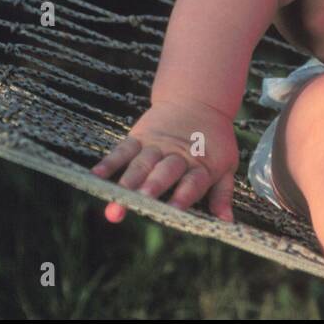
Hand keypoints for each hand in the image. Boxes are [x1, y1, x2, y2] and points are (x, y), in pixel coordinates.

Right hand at [90, 98, 239, 223]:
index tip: (176, 209)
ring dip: (129, 180)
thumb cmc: (214, 141)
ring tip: (117, 197)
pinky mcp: (140, 137)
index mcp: (201, 165)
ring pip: (141, 163)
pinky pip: (123, 150)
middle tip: (143, 200)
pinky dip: (110, 162)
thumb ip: (222, 193)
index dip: (185, 194)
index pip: (193, 181)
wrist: (198, 100)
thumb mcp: (227, 164)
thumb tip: (226, 223)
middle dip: (153, 186)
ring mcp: (157, 146)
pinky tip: (97, 176)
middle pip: (164, 172)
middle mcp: (178, 156)